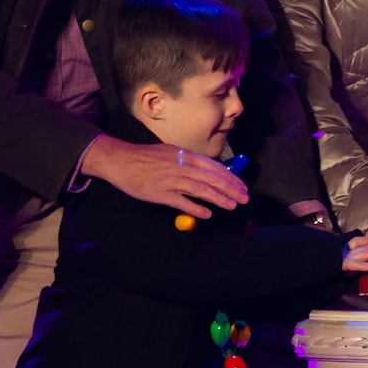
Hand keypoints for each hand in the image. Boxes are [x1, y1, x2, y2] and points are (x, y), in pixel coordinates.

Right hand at [81, 136, 247, 216]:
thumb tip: (209, 171)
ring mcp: (172, 180)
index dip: (231, 178)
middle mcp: (182, 166)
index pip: (215, 168)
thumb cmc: (147, 157)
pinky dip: (196, 208)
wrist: (122, 161)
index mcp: (186, 156)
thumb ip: (190, 162)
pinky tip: (207, 215)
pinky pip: (182, 202)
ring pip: (202, 190)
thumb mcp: (172, 153)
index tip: (242, 187)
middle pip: (213, 179)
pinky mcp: (160, 193)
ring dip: (219, 199)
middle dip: (232, 189)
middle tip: (245, 199)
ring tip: (232, 206)